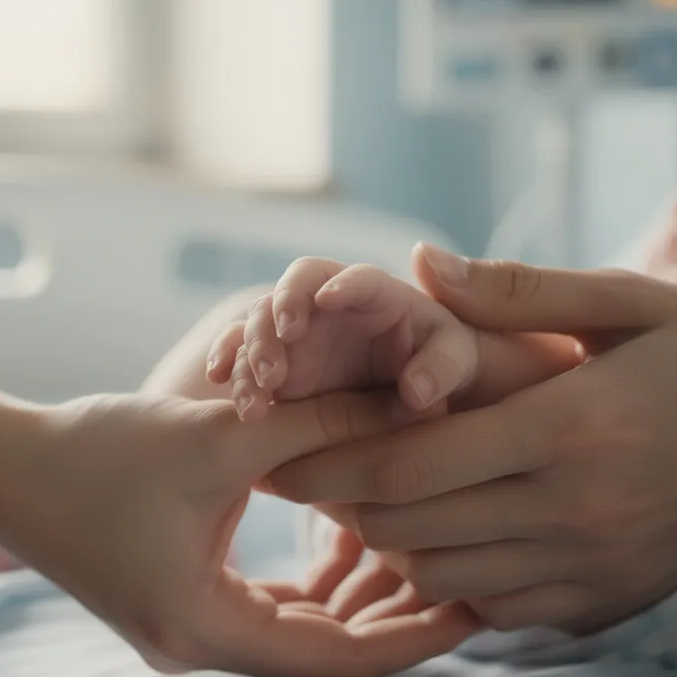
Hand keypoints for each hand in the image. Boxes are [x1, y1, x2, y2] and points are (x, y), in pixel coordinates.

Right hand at [0, 390, 478, 676]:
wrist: (0, 463)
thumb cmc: (96, 452)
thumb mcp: (220, 435)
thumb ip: (319, 423)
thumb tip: (412, 409)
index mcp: (205, 627)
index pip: (337, 660)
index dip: (413, 638)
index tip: (476, 606)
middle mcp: (197, 644)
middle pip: (323, 652)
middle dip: (394, 616)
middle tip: (466, 577)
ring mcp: (186, 626)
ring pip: (298, 629)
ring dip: (356, 595)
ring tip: (421, 550)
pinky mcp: (179, 598)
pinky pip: (267, 606)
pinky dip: (313, 580)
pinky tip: (354, 536)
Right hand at [206, 258, 479, 419]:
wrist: (410, 396)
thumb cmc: (439, 364)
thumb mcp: (455, 361)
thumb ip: (444, 367)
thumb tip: (417, 392)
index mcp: (376, 292)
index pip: (357, 276)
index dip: (342, 284)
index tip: (327, 300)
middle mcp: (327, 302)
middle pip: (294, 288)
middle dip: (279, 317)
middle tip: (278, 364)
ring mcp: (294, 329)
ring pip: (260, 321)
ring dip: (251, 353)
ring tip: (257, 400)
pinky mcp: (272, 359)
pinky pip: (240, 350)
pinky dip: (229, 361)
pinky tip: (221, 381)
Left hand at [268, 245, 676, 634]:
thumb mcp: (630, 300)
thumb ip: (516, 292)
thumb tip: (418, 265)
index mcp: (570, 424)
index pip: (413, 461)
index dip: (330, 458)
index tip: (279, 444)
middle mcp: (575, 508)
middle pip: (411, 527)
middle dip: (341, 501)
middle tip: (303, 469)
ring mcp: (591, 563)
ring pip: (443, 573)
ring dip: (390, 539)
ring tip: (365, 495)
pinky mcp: (607, 598)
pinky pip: (495, 605)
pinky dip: (451, 574)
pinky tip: (444, 531)